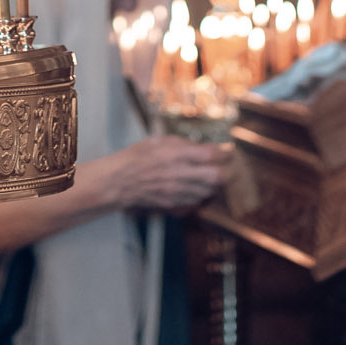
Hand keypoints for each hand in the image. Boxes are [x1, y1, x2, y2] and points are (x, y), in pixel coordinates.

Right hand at [92, 135, 227, 212]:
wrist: (119, 182)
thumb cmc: (136, 158)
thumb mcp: (159, 140)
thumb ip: (183, 145)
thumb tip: (202, 148)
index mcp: (177, 154)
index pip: (212, 155)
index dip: (225, 154)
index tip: (226, 152)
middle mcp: (181, 174)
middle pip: (217, 177)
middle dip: (227, 172)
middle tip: (227, 167)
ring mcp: (178, 192)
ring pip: (210, 191)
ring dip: (216, 184)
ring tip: (214, 177)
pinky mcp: (174, 203)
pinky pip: (198, 202)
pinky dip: (203, 195)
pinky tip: (200, 189)